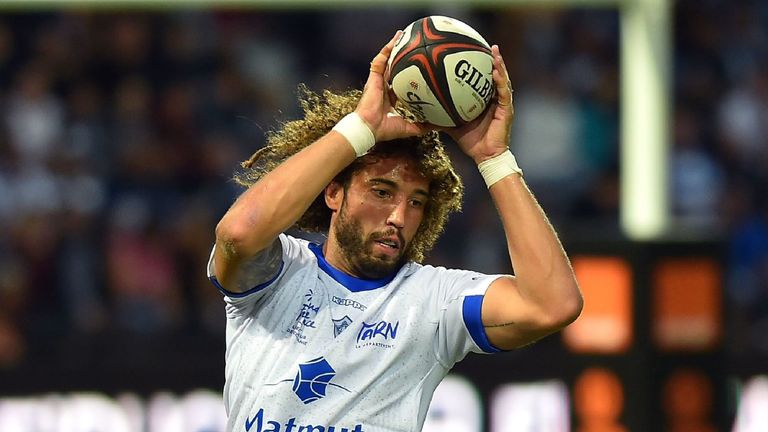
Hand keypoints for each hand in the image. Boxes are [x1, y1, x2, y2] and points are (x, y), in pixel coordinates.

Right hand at [356, 31, 429, 141]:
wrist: (369, 128)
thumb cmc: (384, 130)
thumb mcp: (409, 127)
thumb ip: (423, 126)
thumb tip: (438, 125)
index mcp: (390, 98)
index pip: (399, 83)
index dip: (407, 75)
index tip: (417, 69)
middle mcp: (383, 88)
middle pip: (393, 68)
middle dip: (401, 57)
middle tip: (411, 47)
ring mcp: (377, 82)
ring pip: (386, 60)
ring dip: (393, 48)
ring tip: (403, 36)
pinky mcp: (373, 78)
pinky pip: (380, 60)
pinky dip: (387, 49)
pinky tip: (395, 40)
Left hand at [445, 45, 513, 163]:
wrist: (484, 155)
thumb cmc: (470, 140)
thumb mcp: (452, 124)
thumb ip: (440, 115)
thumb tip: (422, 109)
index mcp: (484, 101)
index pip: (484, 80)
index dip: (481, 66)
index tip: (474, 51)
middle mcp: (495, 99)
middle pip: (495, 75)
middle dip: (493, 59)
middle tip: (487, 45)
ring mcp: (502, 103)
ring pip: (502, 80)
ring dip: (499, 65)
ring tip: (494, 52)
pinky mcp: (506, 110)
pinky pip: (503, 92)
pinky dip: (500, 81)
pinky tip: (495, 71)